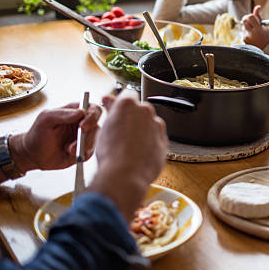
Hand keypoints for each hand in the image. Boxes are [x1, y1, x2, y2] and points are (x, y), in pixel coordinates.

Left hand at [10, 102, 101, 173]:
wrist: (33, 154)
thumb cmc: (38, 133)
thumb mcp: (46, 119)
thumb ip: (62, 114)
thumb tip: (81, 112)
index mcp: (76, 111)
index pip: (94, 109)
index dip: (93, 117)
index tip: (83, 127)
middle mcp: (84, 123)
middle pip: (97, 126)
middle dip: (89, 136)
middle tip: (77, 143)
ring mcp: (85, 138)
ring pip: (95, 140)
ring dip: (83, 146)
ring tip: (68, 150)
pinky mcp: (84, 151)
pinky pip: (91, 153)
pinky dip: (82, 154)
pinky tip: (70, 154)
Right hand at [88, 90, 167, 218]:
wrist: (126, 176)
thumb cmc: (112, 154)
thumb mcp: (104, 128)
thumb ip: (110, 110)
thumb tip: (109, 100)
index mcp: (128, 104)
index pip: (127, 94)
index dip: (121, 103)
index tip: (117, 110)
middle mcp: (145, 111)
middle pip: (140, 109)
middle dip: (133, 117)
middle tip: (122, 132)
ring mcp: (157, 125)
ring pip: (150, 124)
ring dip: (143, 130)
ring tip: (129, 146)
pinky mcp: (164, 140)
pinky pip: (157, 138)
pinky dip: (150, 142)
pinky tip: (139, 153)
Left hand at [242, 5, 268, 48]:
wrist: (266, 46)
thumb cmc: (266, 33)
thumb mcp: (264, 24)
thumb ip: (258, 16)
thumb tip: (258, 6)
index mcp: (258, 29)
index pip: (250, 17)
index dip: (251, 16)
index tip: (253, 18)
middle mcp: (251, 34)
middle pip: (244, 20)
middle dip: (247, 19)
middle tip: (251, 22)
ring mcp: (247, 37)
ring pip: (243, 26)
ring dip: (247, 25)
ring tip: (252, 29)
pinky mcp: (244, 39)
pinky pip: (243, 31)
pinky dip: (246, 31)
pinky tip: (251, 35)